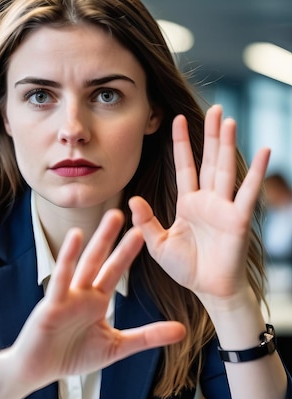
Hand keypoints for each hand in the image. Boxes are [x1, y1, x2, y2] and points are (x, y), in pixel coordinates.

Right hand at [12, 209, 184, 389]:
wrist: (39, 370)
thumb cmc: (73, 355)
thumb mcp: (116, 347)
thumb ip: (147, 336)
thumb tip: (182, 330)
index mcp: (96, 301)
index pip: (115, 271)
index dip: (127, 252)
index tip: (142, 231)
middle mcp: (82, 293)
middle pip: (100, 260)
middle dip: (111, 237)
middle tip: (122, 212)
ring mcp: (67, 296)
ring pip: (84, 263)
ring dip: (97, 240)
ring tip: (109, 217)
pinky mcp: (52, 304)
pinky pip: (62, 279)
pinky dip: (67, 258)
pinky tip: (75, 238)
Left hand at [129, 105, 269, 304]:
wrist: (209, 290)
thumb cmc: (187, 268)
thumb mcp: (159, 245)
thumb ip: (147, 222)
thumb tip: (133, 199)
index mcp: (189, 204)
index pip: (185, 167)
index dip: (182, 144)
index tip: (176, 119)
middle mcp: (208, 200)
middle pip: (209, 160)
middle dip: (210, 135)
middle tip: (215, 108)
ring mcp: (224, 207)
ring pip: (225, 169)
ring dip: (227, 145)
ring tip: (228, 120)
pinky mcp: (238, 218)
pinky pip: (247, 192)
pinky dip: (257, 172)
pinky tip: (264, 150)